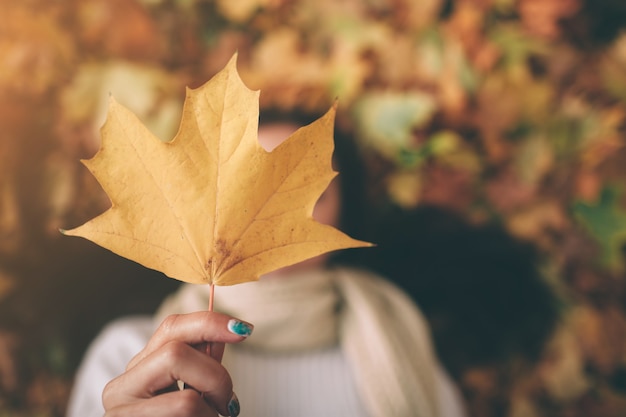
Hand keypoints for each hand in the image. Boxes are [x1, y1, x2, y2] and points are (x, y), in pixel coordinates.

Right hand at [102, 311, 252, 416]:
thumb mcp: (190, 390)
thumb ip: (204, 363)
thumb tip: (230, 332)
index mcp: (137, 369)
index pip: (171, 327)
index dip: (210, 322)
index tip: (244, 330)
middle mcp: (120, 388)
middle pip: (177, 354)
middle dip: (217, 377)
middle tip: (229, 404)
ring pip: (187, 401)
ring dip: (212, 415)